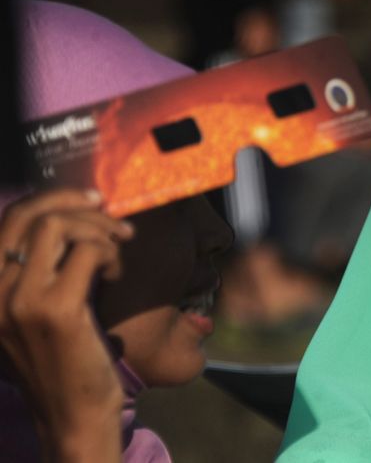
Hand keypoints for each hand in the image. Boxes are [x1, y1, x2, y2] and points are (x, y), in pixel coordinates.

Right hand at [0, 189, 133, 462]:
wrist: (72, 414)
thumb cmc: (64, 360)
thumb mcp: (37, 309)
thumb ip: (41, 267)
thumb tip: (72, 216)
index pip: (9, 218)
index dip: (53, 198)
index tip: (91, 201)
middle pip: (30, 214)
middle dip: (79, 204)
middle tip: (115, 219)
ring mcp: (20, 300)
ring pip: (58, 226)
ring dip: (99, 229)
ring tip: (118, 251)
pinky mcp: (56, 310)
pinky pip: (88, 252)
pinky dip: (111, 254)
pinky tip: (115, 277)